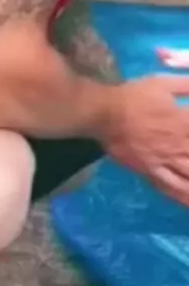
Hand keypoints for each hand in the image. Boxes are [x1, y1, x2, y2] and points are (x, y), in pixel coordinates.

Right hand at [100, 75, 188, 205]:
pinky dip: (181, 196)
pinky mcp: (150, 170)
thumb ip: (187, 86)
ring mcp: (164, 161)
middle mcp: (178, 146)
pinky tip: (187, 203)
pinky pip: (169, 186)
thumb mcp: (164, 83)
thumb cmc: (134, 97)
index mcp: (183, 123)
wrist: (105, 113)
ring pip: (188, 177)